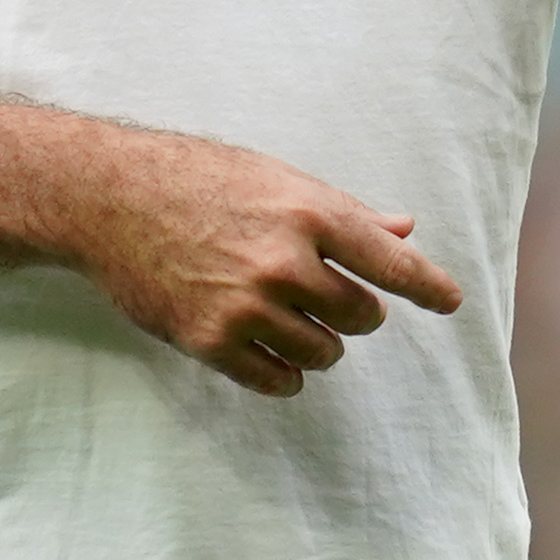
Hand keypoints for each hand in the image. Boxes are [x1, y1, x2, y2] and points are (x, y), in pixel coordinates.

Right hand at [58, 131, 464, 396]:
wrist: (109, 199)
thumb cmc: (198, 179)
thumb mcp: (277, 178)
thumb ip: (344, 212)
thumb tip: (402, 229)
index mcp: (308, 212)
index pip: (389, 261)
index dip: (427, 286)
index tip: (450, 302)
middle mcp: (283, 262)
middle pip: (362, 316)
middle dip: (355, 311)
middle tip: (326, 295)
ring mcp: (246, 306)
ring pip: (324, 353)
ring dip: (321, 345)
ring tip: (292, 320)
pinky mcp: (210, 341)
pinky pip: (278, 380)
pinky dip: (286, 375)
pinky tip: (276, 356)